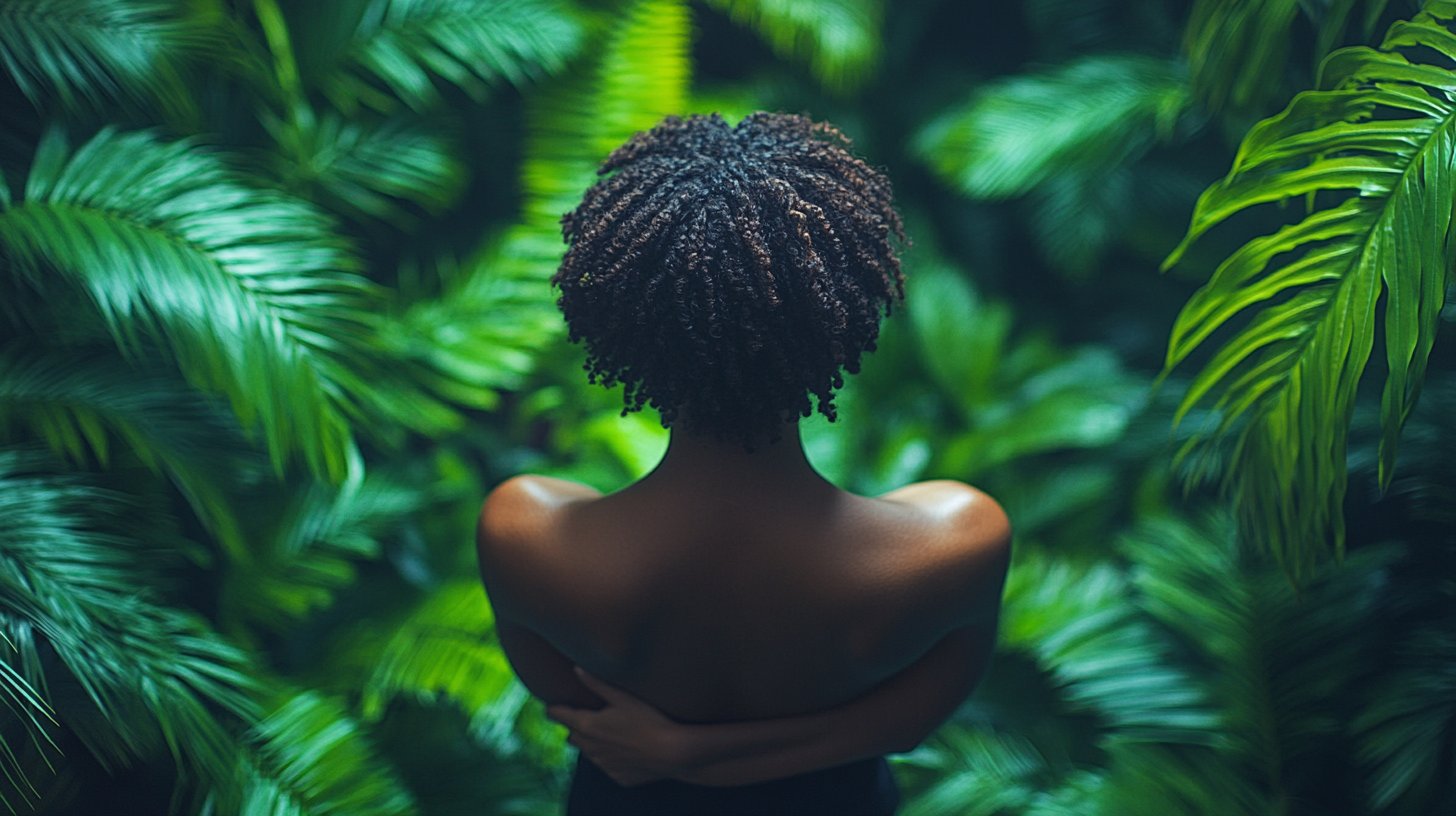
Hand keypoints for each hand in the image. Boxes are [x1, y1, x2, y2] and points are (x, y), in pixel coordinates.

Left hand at [546, 666, 698, 786]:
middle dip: (575, 726)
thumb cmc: (648, 719)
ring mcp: (603, 765)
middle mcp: (589, 748)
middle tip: (588, 715)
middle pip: (570, 736)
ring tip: (611, 731)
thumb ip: (597, 684)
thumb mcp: (623, 697)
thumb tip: (576, 668)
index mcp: (587, 725)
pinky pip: (607, 766)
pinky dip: (612, 757)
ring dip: (592, 743)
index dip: (553, 708)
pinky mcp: (617, 777)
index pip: (558, 715)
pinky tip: (628, 749)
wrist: (672, 753)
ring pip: (588, 752)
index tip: (552, 705)